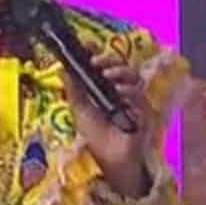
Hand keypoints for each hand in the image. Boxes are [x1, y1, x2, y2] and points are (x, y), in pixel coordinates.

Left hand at [66, 51, 153, 197]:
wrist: (108, 159)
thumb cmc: (96, 136)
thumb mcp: (79, 110)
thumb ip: (73, 89)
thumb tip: (62, 68)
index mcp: (105, 86)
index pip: (105, 63)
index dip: (99, 52)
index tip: (89, 45)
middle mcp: (120, 89)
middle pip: (121, 65)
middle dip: (109, 59)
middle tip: (97, 62)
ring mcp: (133, 99)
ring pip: (133, 76)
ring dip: (120, 71)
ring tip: (108, 76)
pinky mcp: (143, 111)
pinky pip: (139, 95)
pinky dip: (129, 91)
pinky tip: (119, 93)